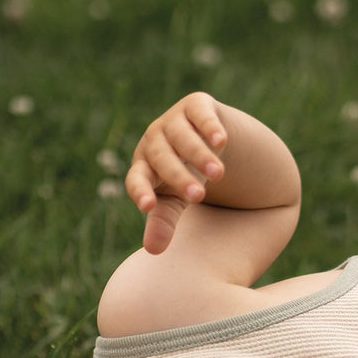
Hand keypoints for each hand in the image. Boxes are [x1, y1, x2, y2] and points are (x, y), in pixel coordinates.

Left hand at [125, 92, 228, 254]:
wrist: (204, 139)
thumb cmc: (183, 176)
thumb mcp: (174, 202)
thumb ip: (164, 223)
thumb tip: (153, 251)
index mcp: (145, 168)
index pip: (137, 179)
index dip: (141, 191)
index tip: (147, 206)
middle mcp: (155, 141)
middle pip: (162, 159)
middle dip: (179, 177)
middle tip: (199, 196)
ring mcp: (174, 122)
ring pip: (182, 137)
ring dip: (199, 155)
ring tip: (218, 174)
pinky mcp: (196, 106)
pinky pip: (199, 114)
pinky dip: (209, 126)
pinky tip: (220, 140)